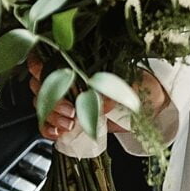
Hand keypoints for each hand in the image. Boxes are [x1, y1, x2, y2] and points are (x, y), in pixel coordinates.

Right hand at [27, 56, 176, 150]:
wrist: (151, 105)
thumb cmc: (142, 85)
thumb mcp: (132, 84)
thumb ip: (115, 90)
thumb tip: (99, 102)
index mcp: (79, 60)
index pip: (44, 58)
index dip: (40, 68)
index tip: (52, 80)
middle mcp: (68, 77)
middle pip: (39, 84)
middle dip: (51, 99)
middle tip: (71, 111)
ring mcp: (66, 98)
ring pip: (41, 104)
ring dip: (51, 116)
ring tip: (71, 123)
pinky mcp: (68, 117)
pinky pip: (46, 123)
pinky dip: (48, 129)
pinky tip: (60, 132)